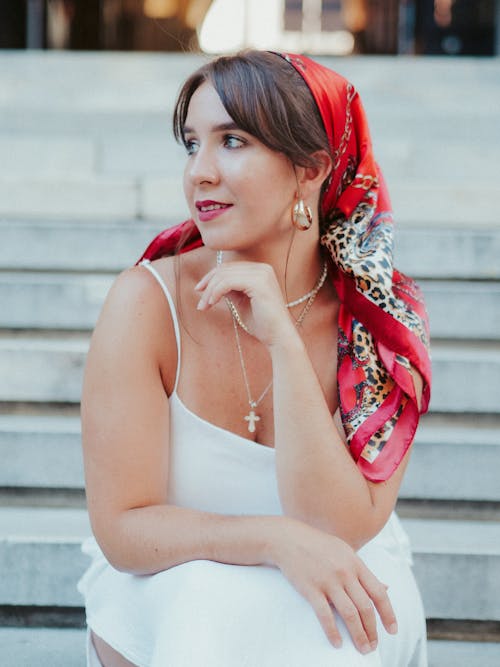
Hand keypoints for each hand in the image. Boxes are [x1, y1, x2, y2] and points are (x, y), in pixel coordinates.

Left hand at [195, 260, 297, 346]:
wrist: (279, 337)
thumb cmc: (262, 323)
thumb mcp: (242, 302)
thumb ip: (230, 290)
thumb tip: (212, 285)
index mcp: (260, 271)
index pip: (229, 268)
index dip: (211, 278)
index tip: (200, 291)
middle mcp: (263, 268)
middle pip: (225, 269)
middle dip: (208, 285)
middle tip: (200, 302)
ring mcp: (261, 274)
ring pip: (224, 275)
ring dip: (210, 291)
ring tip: (204, 306)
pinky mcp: (258, 283)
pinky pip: (228, 282)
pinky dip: (216, 292)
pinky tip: (212, 303)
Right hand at [271, 517, 397, 654]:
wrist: (289, 539)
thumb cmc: (318, 545)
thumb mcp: (345, 552)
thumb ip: (364, 572)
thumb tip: (386, 588)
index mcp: (355, 563)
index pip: (378, 592)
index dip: (388, 613)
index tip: (392, 630)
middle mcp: (344, 572)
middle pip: (365, 607)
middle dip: (372, 630)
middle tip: (374, 646)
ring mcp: (328, 580)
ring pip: (349, 613)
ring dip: (358, 635)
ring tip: (363, 648)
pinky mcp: (311, 588)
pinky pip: (325, 615)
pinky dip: (333, 631)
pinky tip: (338, 643)